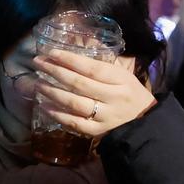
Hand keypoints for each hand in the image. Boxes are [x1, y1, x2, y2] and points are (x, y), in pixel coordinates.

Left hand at [30, 51, 155, 137]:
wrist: (146, 122)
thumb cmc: (131, 94)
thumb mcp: (124, 75)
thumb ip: (101, 67)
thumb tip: (72, 54)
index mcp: (121, 80)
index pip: (92, 68)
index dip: (70, 60)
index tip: (51, 52)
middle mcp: (114, 97)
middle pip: (80, 84)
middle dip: (55, 71)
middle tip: (38, 63)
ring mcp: (106, 116)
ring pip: (74, 103)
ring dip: (52, 92)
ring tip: (37, 83)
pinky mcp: (98, 131)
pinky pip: (74, 122)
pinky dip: (58, 114)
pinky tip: (44, 106)